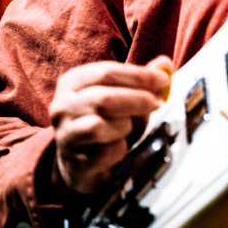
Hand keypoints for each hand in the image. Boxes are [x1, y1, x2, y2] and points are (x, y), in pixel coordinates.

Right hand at [49, 56, 172, 193]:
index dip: (138, 76)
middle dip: (137, 100)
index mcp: (72, 82)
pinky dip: (120, 149)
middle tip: (157, 103)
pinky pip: (104, 153)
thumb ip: (143, 78)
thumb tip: (165, 64)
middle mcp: (62, 106)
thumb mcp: (123, 93)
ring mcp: (65, 136)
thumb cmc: (107, 120)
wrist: (82, 162)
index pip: (106, 72)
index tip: (163, 81)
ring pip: (98, 126)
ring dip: (125, 125)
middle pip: (103, 99)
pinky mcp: (73, 163)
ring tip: (129, 127)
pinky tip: (121, 148)